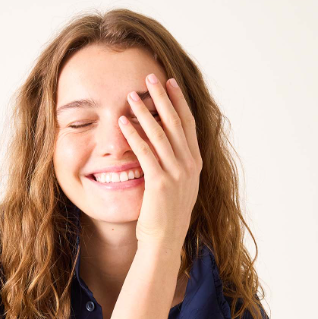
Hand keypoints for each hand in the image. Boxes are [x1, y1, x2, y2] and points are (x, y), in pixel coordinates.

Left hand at [119, 74, 201, 248]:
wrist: (164, 242)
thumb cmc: (166, 217)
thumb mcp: (177, 188)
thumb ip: (175, 166)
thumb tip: (167, 147)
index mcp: (194, 164)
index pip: (188, 125)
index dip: (179, 102)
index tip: (170, 83)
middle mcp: (189, 166)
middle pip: (176, 123)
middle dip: (163, 98)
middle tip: (151, 76)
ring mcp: (176, 175)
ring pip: (160, 134)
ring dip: (145, 112)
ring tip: (132, 95)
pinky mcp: (160, 183)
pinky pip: (145, 153)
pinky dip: (134, 135)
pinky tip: (123, 123)